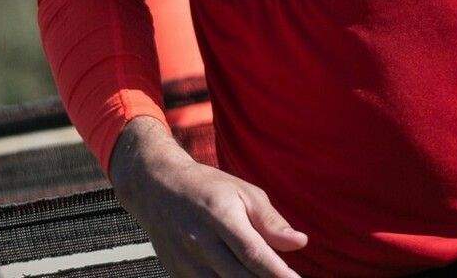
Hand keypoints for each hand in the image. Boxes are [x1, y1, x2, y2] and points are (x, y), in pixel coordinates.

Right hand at [110, 116, 307, 276]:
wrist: (156, 187)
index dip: (278, 273)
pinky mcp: (176, 272)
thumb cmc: (207, 188)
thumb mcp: (242, 192)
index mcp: (220, 215)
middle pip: (239, 277)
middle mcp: (200, 240)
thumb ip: (270, 221)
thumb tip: (300, 243)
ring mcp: (185, 260)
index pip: (253, 253)